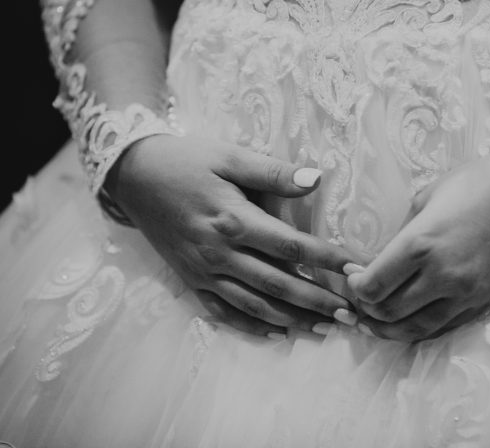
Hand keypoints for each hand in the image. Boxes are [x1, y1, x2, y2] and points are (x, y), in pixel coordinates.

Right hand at [105, 134, 356, 337]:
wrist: (134, 175)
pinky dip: (251, 326)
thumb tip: (317, 178)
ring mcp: (204, 272)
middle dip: (317, 301)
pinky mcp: (191, 280)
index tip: (355, 270)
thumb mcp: (230, 156)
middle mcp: (220, 254)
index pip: (291, 247)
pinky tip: (276, 334)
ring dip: (291, 319)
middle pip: (278, 284)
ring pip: (254, 305)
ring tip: (324, 329)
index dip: (326, 260)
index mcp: (234, 221)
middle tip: (351, 315)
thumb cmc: (187, 160)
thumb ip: (273, 172)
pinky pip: (224, 312)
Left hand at [345, 150, 489, 341]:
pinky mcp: (482, 301)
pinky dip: (419, 330)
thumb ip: (403, 233)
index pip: (374, 284)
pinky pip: (443, 327)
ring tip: (374, 321)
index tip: (351, 276)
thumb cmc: (475, 183)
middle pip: (389, 311)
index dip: (355, 287)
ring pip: (415, 328)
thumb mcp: (427, 198)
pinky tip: (407, 324)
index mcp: (420, 243)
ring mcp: (464, 292)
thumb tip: (385, 258)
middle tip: (358, 298)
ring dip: (389, 328)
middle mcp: (441, 275)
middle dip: (367, 308)